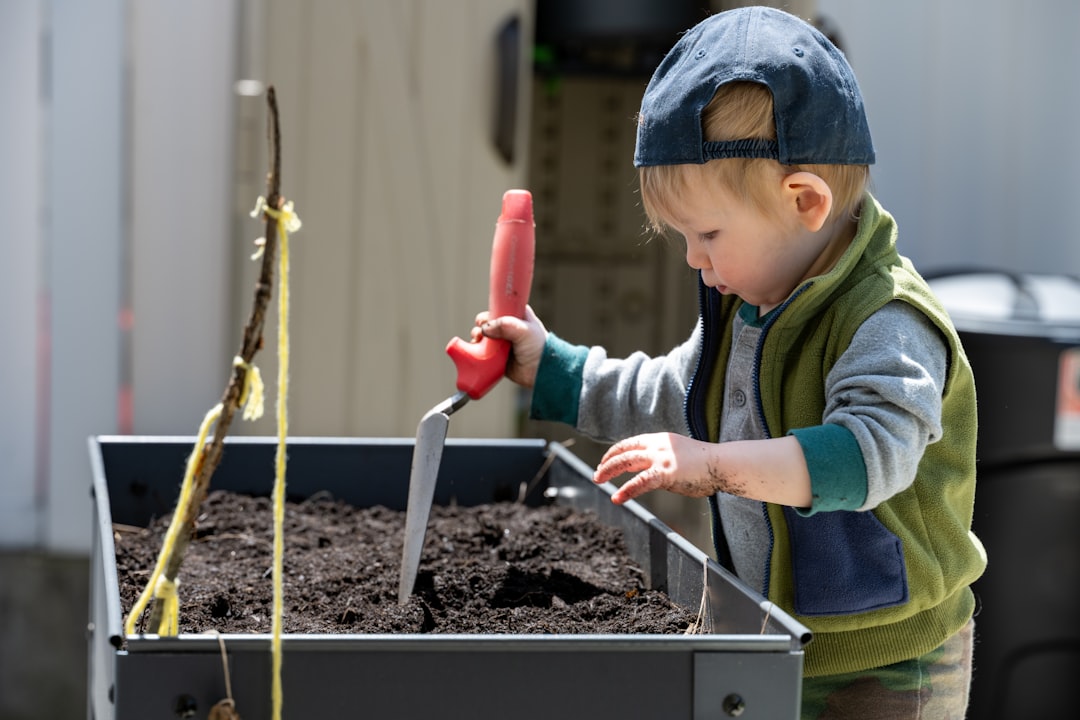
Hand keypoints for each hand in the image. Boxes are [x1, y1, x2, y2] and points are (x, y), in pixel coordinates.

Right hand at [472, 304, 546, 387]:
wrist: (541, 371)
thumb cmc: (538, 348)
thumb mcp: (524, 331)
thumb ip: (505, 325)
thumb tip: (485, 328)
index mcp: (518, 316)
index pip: (500, 308)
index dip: (490, 312)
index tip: (485, 319)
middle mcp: (509, 328)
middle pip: (488, 322)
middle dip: (481, 326)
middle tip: (481, 332)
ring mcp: (503, 342)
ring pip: (484, 336)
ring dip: (477, 337)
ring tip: (478, 341)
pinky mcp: (497, 356)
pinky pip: (484, 351)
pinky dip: (478, 350)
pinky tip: (477, 351)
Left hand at [593, 433, 720, 504]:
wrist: (723, 463)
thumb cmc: (706, 465)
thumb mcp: (680, 457)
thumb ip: (664, 463)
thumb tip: (652, 477)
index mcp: (661, 439)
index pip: (632, 443)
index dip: (616, 451)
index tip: (606, 460)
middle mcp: (658, 445)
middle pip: (625, 451)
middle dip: (608, 462)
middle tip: (597, 473)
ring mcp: (661, 457)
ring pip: (627, 461)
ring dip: (609, 470)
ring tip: (597, 480)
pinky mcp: (665, 473)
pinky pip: (640, 482)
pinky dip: (626, 489)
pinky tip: (617, 497)